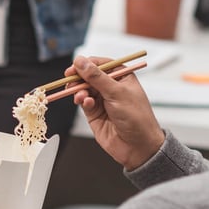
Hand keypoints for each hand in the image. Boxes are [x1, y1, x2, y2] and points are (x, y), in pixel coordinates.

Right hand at [68, 56, 164, 170]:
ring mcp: (102, 100)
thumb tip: (80, 61)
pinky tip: (86, 103)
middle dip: (79, 78)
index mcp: (122, 76)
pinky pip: (84, 102)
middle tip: (70, 81)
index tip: (75, 66)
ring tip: (81, 96)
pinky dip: (82, 101)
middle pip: (89, 76)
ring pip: (84, 89)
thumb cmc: (136, 118)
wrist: (138, 147)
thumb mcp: (117, 93)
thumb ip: (96, 77)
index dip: (87, 64)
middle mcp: (111, 87)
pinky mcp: (95, 113)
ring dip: (79, 90)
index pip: (101, 64)